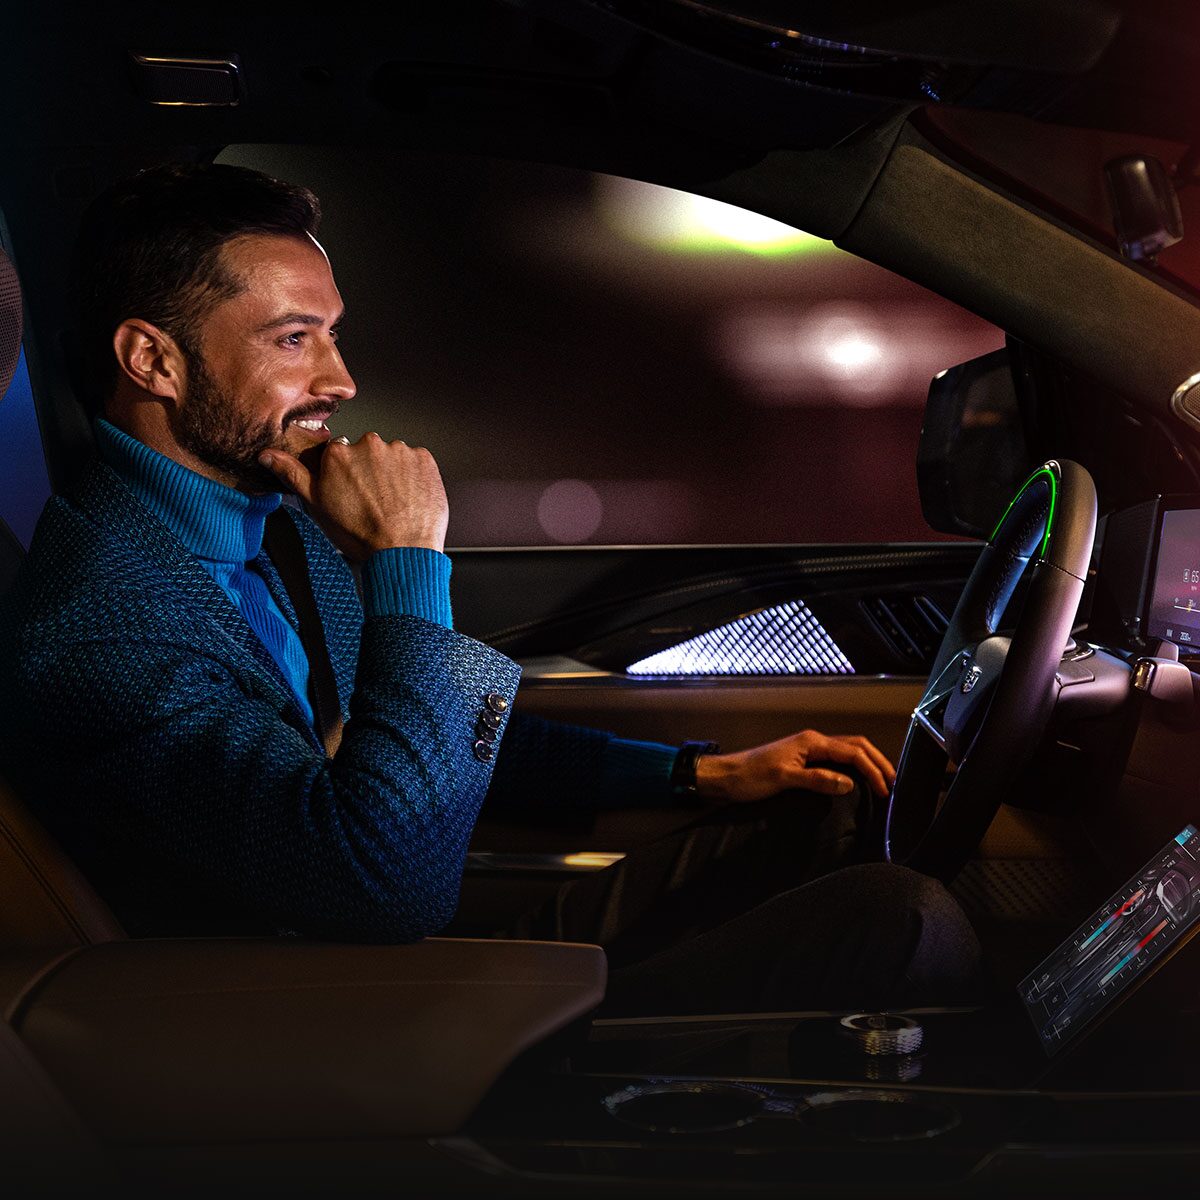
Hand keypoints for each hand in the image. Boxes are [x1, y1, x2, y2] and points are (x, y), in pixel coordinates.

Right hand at [259, 434, 448, 560]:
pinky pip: (417, 462)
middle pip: (368, 452)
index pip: (341, 453)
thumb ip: (293, 474)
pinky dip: (415, 476)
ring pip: (393, 456)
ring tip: (393, 503)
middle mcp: (369, 444)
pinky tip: (409, 498)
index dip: (346, 475)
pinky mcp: (425, 459)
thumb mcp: (318, 505)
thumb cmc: (360, 534)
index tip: (352, 492)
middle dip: (370, 470)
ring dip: (393, 473)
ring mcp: (399, 450)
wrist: (403, 551)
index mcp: (339, 453)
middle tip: (373, 500)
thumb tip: (267, 455)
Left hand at [694, 730, 895, 803]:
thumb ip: (817, 779)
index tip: (885, 789)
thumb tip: (848, 783)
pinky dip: (853, 767)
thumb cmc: (749, 776)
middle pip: (855, 746)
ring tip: (883, 780)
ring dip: (867, 763)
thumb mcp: (784, 779)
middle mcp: (813, 742)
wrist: (726, 777)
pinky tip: (857, 780)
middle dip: (877, 761)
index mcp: (811, 742)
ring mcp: (808, 750)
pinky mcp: (803, 761)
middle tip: (894, 782)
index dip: (873, 770)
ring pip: (847, 751)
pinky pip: (836, 760)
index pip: (853, 752)